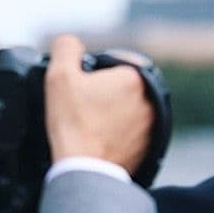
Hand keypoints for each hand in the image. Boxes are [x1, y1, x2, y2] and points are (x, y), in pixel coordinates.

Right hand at [44, 34, 150, 174]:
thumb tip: (71, 43)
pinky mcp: (151, 144)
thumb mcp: (60, 76)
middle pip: (123, 85)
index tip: (81, 85)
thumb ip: (66, 48)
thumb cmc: (73, 123)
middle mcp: (152, 99)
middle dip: (105, 90)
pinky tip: (99, 135)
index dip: (95, 70)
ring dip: (113, 110)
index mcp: (135, 78)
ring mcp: (153, 124)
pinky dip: (119, 130)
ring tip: (90, 122)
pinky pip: (134, 129)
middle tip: (83, 104)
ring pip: (130, 107)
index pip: (115, 62)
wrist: (84, 169)